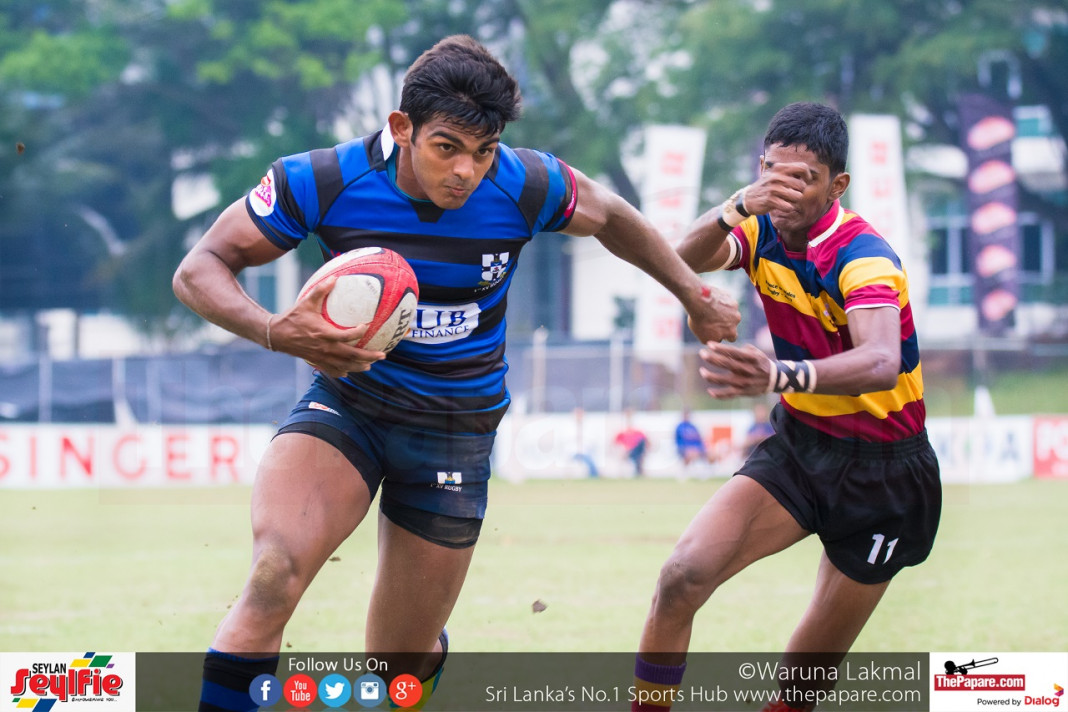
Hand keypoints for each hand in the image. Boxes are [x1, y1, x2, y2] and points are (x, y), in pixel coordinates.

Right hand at [269, 277, 385, 377]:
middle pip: (351, 356)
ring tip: (371, 364)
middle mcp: (325, 348)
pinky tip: (349, 371)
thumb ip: (321, 290)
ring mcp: (321, 358)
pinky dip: (343, 372)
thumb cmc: (293, 317)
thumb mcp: (306, 302)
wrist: (277, 335)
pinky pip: (332, 371)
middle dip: (368, 357)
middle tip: (383, 355)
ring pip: (344, 366)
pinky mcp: (316, 362)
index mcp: (324, 333)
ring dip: (359, 366)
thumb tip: (334, 278)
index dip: (360, 332)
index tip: (368, 326)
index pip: (347, 336)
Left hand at [686, 285, 739, 342]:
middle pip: (732, 323)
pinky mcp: (729, 296)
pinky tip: (710, 302)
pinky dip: (719, 301)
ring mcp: (733, 307)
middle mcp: (736, 320)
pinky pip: (725, 300)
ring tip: (709, 310)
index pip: (732, 337)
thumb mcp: (703, 338)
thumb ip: (713, 340)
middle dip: (725, 322)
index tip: (717, 333)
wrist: (698, 301)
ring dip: (722, 311)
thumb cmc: (699, 321)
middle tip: (712, 320)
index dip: (724, 336)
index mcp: (732, 332)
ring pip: (729, 311)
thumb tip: (715, 340)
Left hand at [699, 342, 771, 397]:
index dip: (720, 348)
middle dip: (712, 358)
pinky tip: (710, 391)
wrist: (774, 379)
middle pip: (726, 364)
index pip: (733, 352)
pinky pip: (729, 394)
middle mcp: (747, 370)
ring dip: (710, 376)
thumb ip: (741, 349)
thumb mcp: (755, 352)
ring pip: (724, 380)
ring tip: (702, 371)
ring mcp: (744, 382)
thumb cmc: (760, 362)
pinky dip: (719, 394)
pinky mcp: (743, 392)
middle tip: (702, 353)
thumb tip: (724, 348)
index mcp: (751, 358)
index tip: (709, 344)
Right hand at [742, 162, 808, 214]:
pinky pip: (789, 207)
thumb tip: (807, 172)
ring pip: (797, 197)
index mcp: (779, 168)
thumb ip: (789, 171)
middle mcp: (776, 176)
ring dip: (794, 201)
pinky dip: (787, 208)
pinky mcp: (770, 200)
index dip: (807, 176)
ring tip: (787, 200)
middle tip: (793, 194)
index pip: (802, 167)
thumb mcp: (775, 174)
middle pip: (802, 185)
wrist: (748, 199)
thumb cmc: (766, 187)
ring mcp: (773, 188)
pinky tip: (782, 206)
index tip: (805, 182)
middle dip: (800, 192)